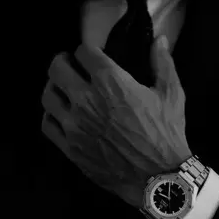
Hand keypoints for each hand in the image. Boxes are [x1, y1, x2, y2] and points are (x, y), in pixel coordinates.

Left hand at [41, 0, 191, 209]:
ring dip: (55, 88)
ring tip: (66, 91)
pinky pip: (47, 125)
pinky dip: (51, 116)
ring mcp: (74, 126)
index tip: (92, 55)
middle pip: (57, 68)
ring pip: (48, 96)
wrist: (158, 178)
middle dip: (64, 62)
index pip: (83, 51)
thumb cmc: (166, 135)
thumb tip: (160, 39)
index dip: (87, 50)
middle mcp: (86, 100)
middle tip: (73, 68)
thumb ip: (163, 63)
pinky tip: (62, 117)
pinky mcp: (70, 148)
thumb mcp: (172, 96)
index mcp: (110, 82)